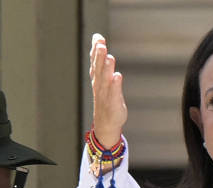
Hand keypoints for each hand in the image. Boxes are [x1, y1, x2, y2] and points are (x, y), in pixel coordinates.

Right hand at [89, 33, 127, 147]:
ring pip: (105, 80)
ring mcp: (106, 94)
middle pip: (99, 69)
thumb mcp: (101, 77)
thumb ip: (100, 60)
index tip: (98, 38)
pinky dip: (115, 85)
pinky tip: (117, 76)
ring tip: (110, 58)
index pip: (95, 62)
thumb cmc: (105, 97)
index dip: (95, 50)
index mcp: (97, 78)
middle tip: (101, 45)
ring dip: (107, 69)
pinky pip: (114, 93)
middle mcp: (100, 85)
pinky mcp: (113, 103)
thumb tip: (98, 41)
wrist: (106, 123)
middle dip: (99, 57)